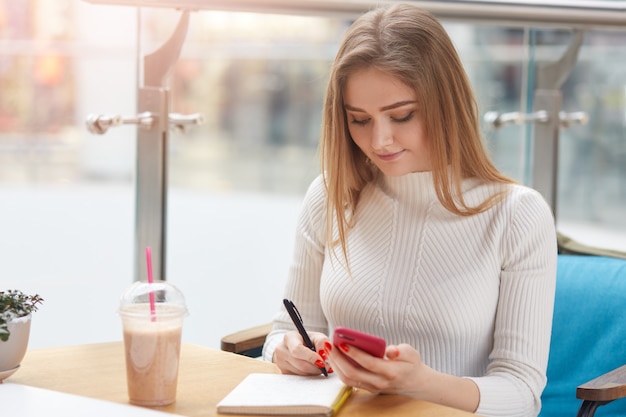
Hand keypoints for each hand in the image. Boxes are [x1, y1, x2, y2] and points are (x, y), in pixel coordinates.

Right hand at [273, 330, 330, 375]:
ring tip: (321, 367)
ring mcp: (280, 362)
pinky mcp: (283, 372)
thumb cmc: (307, 340)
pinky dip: (309, 375)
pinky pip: (299, 378)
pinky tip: (313, 369)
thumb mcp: (316, 336)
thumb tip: (324, 354)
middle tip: (327, 367)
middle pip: (301, 364)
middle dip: (316, 367)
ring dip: (314, 372)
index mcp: (289, 338)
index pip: (297, 350)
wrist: (295, 346)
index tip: (322, 362)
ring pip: (301, 373)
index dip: (311, 357)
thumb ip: (322, 342)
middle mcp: (281, 350)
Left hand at [329, 343, 478, 411]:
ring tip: (327, 350)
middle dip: (338, 358)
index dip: (355, 353)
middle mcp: (379, 382)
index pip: (369, 363)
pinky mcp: (367, 388)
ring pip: (348, 379)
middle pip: (353, 373)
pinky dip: (339, 369)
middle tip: (329, 345)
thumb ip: (400, 351)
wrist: (415, 383)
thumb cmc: (411, 364)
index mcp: (391, 372)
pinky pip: (349, 381)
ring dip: (335, 365)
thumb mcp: (411, 353)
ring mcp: (372, 387)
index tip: (343, 343)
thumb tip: (390, 350)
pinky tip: (333, 358)